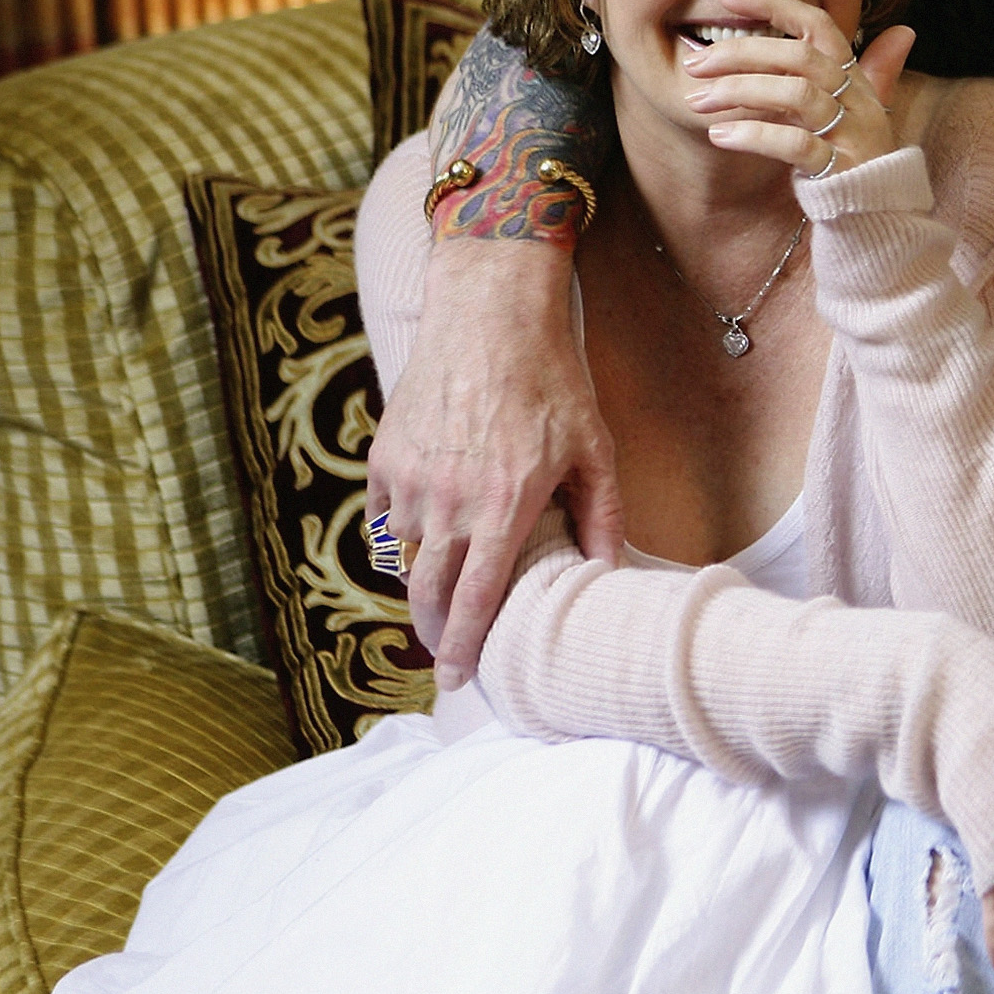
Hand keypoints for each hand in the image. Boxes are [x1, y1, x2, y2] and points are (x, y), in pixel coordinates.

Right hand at [367, 239, 623, 686]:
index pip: (478, 599)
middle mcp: (448, 500)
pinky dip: (401, 538)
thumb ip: (602, 517)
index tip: (460, 680)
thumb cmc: (551, 379)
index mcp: (504, 505)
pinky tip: (425, 541)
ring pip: (406, 556)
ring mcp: (409, 479)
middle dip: (437, 632)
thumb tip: (608, 573)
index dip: (467, 646)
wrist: (488, 313)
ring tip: (445, 597)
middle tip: (449, 654)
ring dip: (423, 583)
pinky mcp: (385, 456)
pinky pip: (385, 518)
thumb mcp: (595, 448)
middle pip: (429, 593)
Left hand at [679, 0, 914, 179]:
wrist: (877, 223)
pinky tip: (720, 137)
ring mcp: (852, 136)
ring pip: (797, 95)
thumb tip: (903, 32)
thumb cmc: (859, 163)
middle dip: (742, 53)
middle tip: (696, 63)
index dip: (777, 4)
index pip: (820, 26)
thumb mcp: (864, 114)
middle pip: (801, 57)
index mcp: (857, 80)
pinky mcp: (839, 172)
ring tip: (698, 101)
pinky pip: (795, 145)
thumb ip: (873, 71)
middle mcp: (859, 102)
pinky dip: (754, 136)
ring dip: (740, 92)